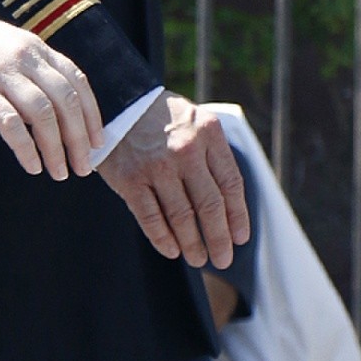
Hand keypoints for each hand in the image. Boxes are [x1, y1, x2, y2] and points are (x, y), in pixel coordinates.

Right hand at [0, 0, 102, 177]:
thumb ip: (23, 68)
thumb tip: (48, 104)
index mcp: (30, 46)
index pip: (75, 80)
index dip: (91, 113)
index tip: (98, 141)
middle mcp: (20, 56)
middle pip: (65, 100)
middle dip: (80, 138)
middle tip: (84, 167)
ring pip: (43, 114)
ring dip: (56, 149)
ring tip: (59, 172)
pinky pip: (10, 124)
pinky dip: (26, 149)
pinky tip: (31, 166)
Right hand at [98, 93, 250, 267]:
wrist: (119, 101)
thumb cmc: (163, 120)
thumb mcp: (197, 124)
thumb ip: (214, 156)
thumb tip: (231, 209)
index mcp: (209, 134)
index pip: (231, 184)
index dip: (238, 216)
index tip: (240, 238)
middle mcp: (185, 149)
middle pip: (210, 205)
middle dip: (219, 239)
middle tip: (223, 260)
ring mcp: (156, 166)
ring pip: (182, 217)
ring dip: (192, 244)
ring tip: (198, 259)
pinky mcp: (130, 179)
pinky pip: (151, 218)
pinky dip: (163, 239)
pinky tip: (171, 251)